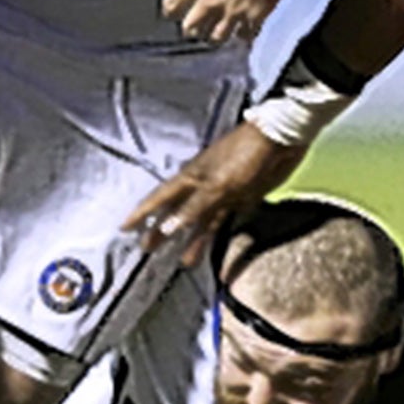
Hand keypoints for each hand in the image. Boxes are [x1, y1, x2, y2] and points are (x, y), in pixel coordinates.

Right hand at [124, 121, 294, 266]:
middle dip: (162, 229)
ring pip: (199, 221)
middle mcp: (201, 186)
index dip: (142, 213)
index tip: (124, 227)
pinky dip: (212, 236)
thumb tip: (166, 228)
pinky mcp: (239, 199)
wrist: (280, 142)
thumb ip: (194, 207)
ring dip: (189, 239)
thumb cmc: (243, 157)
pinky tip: (207, 249)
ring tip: (182, 261)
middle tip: (148, 249)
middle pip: (176, 212)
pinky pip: (220, 222)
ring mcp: (220, 194)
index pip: (159, 197)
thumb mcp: (217, 184)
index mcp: (190, 177)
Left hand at [145, 0, 288, 42]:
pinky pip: (245, 36)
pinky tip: (241, 25)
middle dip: (191, 25)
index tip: (176, 5)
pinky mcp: (257, 13)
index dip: (172, 7)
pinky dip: (242, 34)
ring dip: (214, 33)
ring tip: (215, 25)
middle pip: (191, 29)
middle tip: (196, 18)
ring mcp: (235, 8)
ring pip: (216, 37)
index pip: (170, 7)